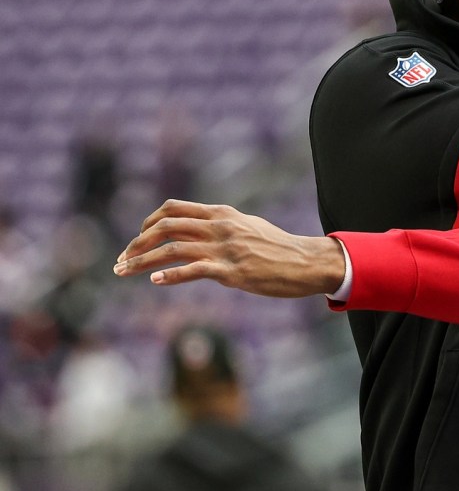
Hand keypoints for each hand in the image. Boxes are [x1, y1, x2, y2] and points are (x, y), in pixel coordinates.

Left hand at [114, 199, 345, 297]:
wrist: (306, 262)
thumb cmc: (278, 248)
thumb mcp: (248, 227)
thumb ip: (222, 226)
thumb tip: (199, 231)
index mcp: (222, 214)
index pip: (173, 209)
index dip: (148, 223)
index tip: (136, 240)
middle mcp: (219, 227)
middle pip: (165, 227)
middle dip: (136, 243)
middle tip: (120, 260)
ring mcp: (225, 249)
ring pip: (171, 249)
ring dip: (141, 261)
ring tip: (122, 272)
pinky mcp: (232, 271)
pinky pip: (193, 271)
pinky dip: (169, 275)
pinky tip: (154, 281)